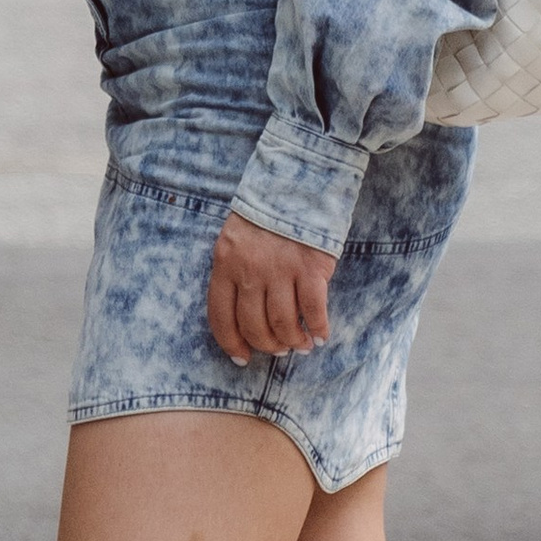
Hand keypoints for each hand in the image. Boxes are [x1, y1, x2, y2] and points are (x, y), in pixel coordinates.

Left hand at [207, 211, 336, 361]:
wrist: (298, 182)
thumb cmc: (266, 216)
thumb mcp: (236, 239)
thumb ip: (235, 273)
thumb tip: (245, 318)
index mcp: (225, 263)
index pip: (221, 317)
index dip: (231, 343)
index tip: (242, 357)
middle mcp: (249, 270)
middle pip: (254, 326)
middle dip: (267, 345)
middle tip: (278, 349)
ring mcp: (280, 270)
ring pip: (282, 324)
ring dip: (292, 341)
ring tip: (300, 344)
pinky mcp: (310, 268)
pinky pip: (312, 311)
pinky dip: (317, 329)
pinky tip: (320, 335)